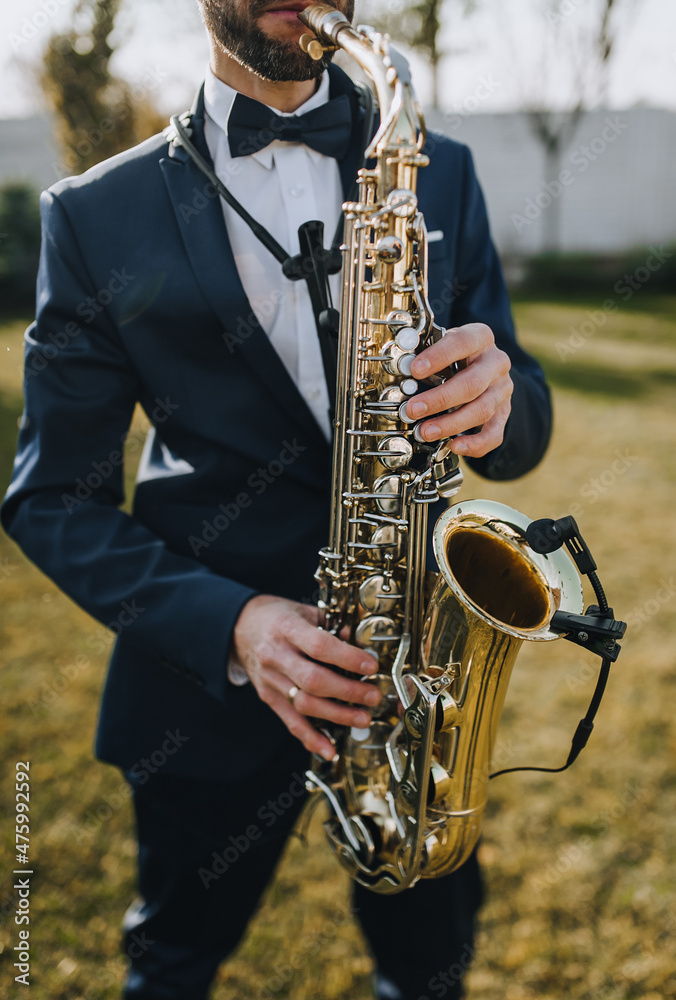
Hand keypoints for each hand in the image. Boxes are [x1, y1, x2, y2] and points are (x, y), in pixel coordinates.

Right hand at [232, 595, 381, 760]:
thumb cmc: (279, 617)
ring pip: (304, 704)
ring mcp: (270, 679)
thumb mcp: (305, 611)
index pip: (319, 646)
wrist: (242, 627)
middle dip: (348, 692)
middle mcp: (275, 655)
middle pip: (313, 680)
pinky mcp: (268, 697)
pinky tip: (330, 749)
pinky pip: (291, 722)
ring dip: (337, 716)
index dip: (347, 658)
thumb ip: (333, 626)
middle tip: (373, 696)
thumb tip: (362, 645)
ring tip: (363, 718)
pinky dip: (311, 738)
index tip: (371, 666)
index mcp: (286, 628)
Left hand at [407, 323, 512, 457]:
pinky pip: (494, 433)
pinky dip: (475, 444)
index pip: (462, 343)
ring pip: (481, 410)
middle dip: (439, 400)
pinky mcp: (504, 412)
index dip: (438, 357)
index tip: (415, 370)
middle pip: (472, 384)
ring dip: (450, 424)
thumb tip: (399, 370)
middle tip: (413, 410)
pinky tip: (455, 446)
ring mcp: (502, 389)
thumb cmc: (456, 354)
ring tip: (425, 432)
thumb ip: (425, 354)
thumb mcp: (442, 344)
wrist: (484, 365)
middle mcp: (496, 363)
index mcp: (480, 338)